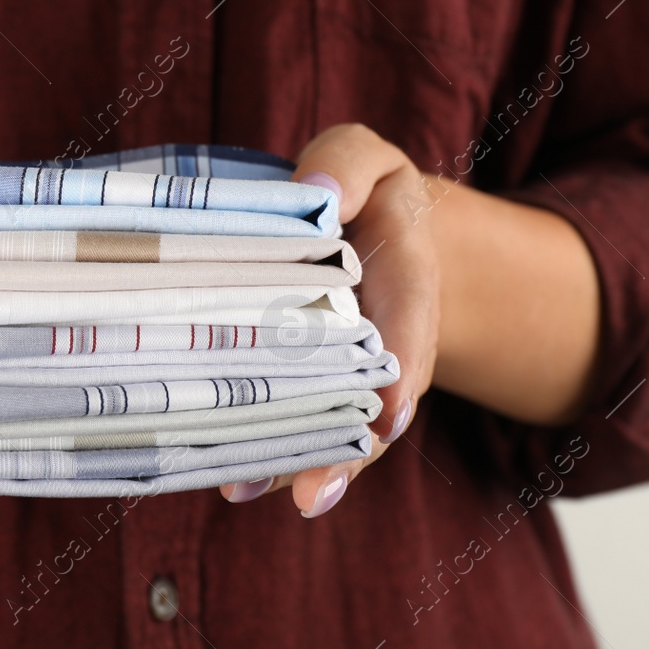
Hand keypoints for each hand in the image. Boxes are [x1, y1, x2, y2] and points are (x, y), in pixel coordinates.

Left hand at [218, 123, 439, 515]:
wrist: (360, 228)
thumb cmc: (352, 187)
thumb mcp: (361, 157)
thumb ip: (344, 166)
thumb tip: (316, 196)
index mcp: (407, 270)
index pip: (410, 318)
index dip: (400, 364)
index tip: (390, 416)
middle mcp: (385, 332)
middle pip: (375, 396)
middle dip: (349, 443)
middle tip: (316, 487)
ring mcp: (352, 367)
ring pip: (339, 423)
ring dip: (303, 463)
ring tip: (252, 490)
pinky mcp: (313, 384)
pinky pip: (306, 424)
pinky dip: (276, 457)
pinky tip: (238, 483)